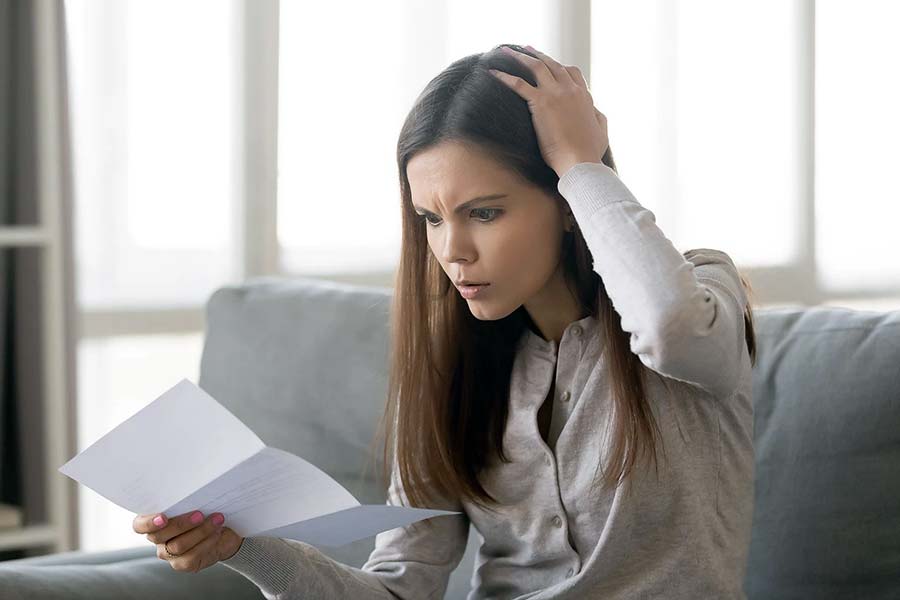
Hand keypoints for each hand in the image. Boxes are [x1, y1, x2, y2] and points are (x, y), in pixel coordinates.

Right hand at [133, 510, 243, 572]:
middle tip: (200, 514)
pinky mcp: (183, 564)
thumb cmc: (207, 511)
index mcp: (155, 521)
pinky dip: (207, 542)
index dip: (148, 523)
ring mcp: (169, 554)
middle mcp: (158, 539)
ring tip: (216, 520)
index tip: (163, 517)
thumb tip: (193, 489)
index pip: (139, 525)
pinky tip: (216, 533)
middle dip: (181, 524)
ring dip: (200, 531)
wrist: (226, 531)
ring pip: (178, 546)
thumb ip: (187, 500)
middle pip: (159, 536)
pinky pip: (191, 556)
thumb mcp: (196, 502)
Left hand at [489, 44, 609, 177]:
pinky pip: (519, 84)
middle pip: (553, 65)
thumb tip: (595, 110)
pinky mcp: (541, 103)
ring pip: (537, 67)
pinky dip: (504, 76)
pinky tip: (493, 72)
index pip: (572, 73)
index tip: (550, 64)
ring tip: (508, 51)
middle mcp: (570, 90)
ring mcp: (556, 94)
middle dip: (539, 55)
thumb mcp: (601, 130)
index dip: (560, 67)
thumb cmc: (590, 152)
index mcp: (584, 97)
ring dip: (521, 57)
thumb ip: (598, 116)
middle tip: (527, 49)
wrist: (580, 161)